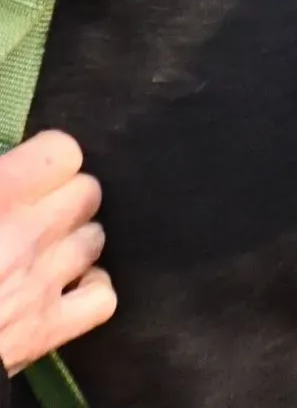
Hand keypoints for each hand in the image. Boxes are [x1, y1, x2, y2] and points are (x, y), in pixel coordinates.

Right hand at [0, 132, 113, 371]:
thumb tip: (7, 164)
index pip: (62, 152)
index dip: (47, 158)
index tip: (27, 170)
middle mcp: (28, 234)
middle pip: (86, 193)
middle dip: (63, 197)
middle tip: (30, 211)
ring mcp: (43, 283)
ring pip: (94, 238)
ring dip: (72, 239)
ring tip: (41, 248)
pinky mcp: (48, 329)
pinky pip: (102, 297)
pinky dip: (90, 289)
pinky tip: (63, 286)